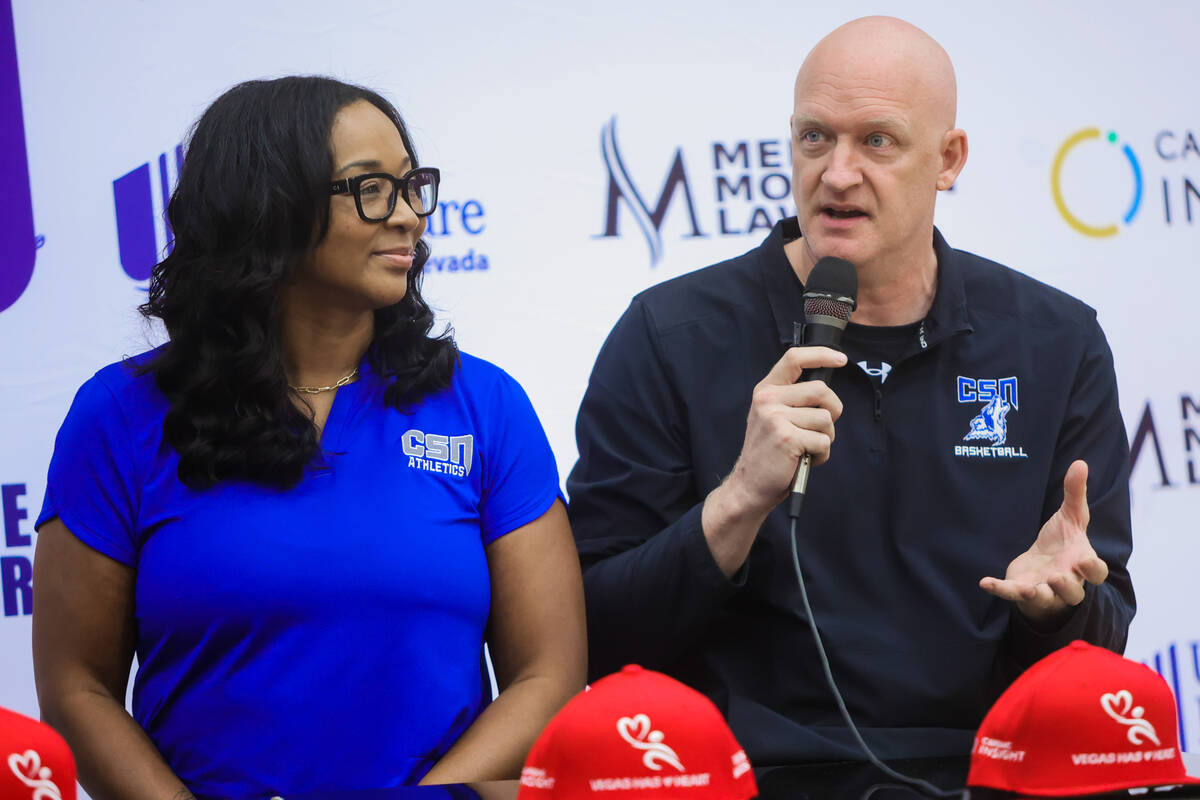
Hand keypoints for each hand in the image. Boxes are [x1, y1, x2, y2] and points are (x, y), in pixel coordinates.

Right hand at [721, 346, 845, 515]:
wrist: (749, 485)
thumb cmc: (769, 453)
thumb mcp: (772, 417)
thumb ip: (793, 399)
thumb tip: (826, 391)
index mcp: (766, 390)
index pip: (794, 358)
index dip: (821, 355)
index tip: (841, 359)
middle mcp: (768, 399)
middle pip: (821, 390)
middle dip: (831, 412)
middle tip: (818, 429)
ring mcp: (776, 417)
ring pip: (826, 418)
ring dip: (825, 438)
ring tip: (805, 448)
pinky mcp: (787, 437)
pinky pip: (823, 441)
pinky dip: (820, 454)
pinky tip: (804, 459)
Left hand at [979, 460, 1108, 625]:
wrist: (1043, 565)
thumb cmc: (1063, 543)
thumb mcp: (1071, 517)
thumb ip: (1075, 493)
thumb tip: (1081, 463)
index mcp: (1081, 563)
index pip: (1096, 572)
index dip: (1093, 569)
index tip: (1085, 560)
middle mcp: (1067, 581)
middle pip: (1074, 594)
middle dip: (1067, 587)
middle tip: (1058, 576)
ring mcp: (1044, 589)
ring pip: (1045, 598)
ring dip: (1037, 594)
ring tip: (1028, 588)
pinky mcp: (1022, 590)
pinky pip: (1012, 594)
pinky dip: (1000, 589)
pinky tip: (985, 582)